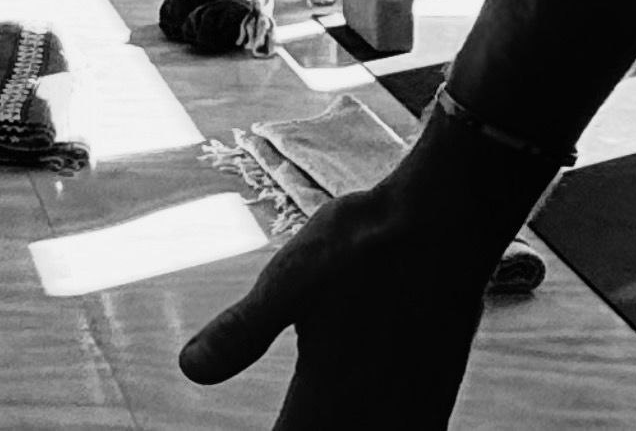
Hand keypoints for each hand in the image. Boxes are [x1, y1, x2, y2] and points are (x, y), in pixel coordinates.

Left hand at [179, 189, 486, 429]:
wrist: (445, 225)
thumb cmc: (363, 246)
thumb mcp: (290, 279)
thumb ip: (243, 331)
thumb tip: (190, 368)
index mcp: (323, 404)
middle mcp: (369, 424)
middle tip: (287, 411)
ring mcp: (409, 418)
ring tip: (308, 412)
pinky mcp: (434, 402)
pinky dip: (372, 429)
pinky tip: (357, 413)